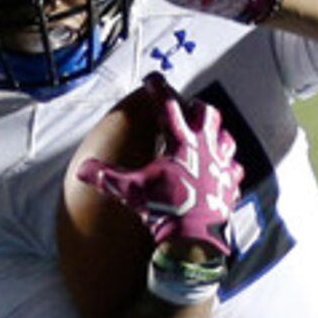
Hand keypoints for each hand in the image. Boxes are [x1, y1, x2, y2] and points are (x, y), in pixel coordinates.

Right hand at [74, 76, 243, 260]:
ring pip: (225, 137)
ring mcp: (221, 165)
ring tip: (206, 135)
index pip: (167, 105)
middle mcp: (204, 147)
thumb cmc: (165, 210)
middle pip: (206, 113)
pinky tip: (222, 171)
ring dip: (216, 133)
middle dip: (195, 107)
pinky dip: (228, 167)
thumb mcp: (130, 191)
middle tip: (186, 107)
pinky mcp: (231, 184)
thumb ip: (105, 177)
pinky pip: (235, 169)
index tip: (152, 79)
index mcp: (180, 142)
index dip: (158, 89)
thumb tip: (82, 171)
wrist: (194, 237)